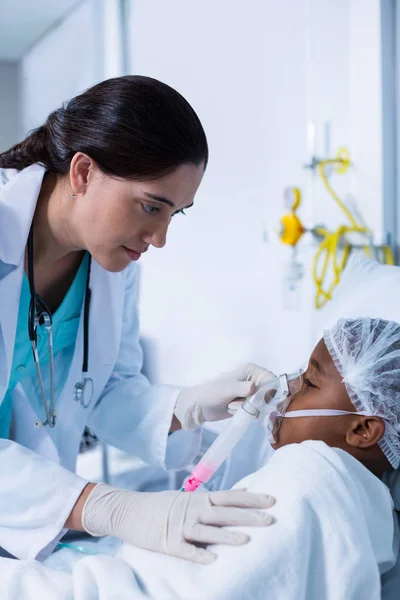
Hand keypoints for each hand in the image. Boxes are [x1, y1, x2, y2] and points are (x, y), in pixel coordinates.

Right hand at [82, 484, 274, 563]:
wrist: (128, 510)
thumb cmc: (162, 505)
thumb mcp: (189, 497)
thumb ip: (215, 498)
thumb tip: (243, 492)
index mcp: (198, 499)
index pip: (230, 497)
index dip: (252, 499)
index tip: (272, 500)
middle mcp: (192, 510)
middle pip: (224, 512)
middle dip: (248, 516)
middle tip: (270, 519)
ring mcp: (180, 526)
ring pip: (207, 531)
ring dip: (226, 535)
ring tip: (246, 540)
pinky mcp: (167, 542)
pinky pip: (185, 550)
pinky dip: (198, 555)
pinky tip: (212, 561)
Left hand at [174, 363, 274, 428]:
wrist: (199, 407)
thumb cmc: (211, 393)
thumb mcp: (226, 389)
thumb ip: (242, 388)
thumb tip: (255, 387)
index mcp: (250, 370)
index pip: (270, 379)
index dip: (271, 390)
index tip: (264, 400)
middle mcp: (254, 380)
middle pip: (269, 393)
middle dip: (257, 402)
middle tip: (241, 404)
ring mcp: (252, 393)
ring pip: (263, 404)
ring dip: (249, 408)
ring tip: (231, 405)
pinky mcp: (249, 404)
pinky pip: (257, 411)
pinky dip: (247, 413)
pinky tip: (232, 410)